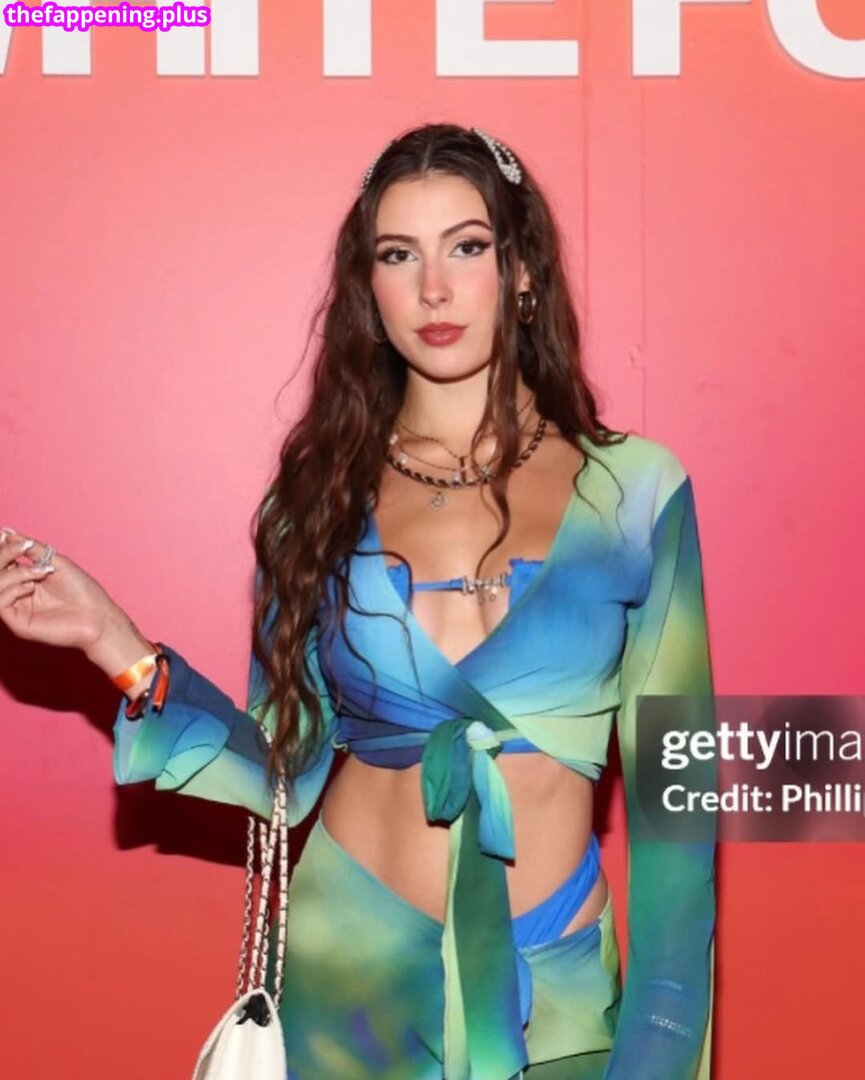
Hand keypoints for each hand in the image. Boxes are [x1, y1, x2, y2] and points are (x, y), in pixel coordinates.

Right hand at [0, 526, 131, 654]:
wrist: (97, 615)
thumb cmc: (82, 590)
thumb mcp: (54, 562)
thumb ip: (30, 549)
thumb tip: (7, 532)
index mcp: (24, 579)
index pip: (1, 562)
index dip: (1, 549)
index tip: (4, 535)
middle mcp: (17, 593)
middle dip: (3, 556)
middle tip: (22, 548)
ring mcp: (17, 609)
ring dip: (15, 574)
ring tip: (40, 572)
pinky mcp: (18, 624)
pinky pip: (0, 603)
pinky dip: (12, 590)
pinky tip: (31, 587)